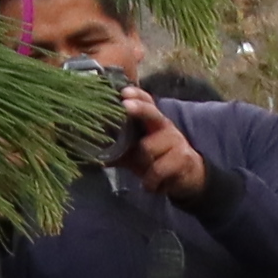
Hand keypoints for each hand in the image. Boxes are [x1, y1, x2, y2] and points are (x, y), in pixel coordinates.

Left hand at [119, 84, 207, 201]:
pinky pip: (157, 170)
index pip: (147, 102)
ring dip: (141, 164)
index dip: (136, 96)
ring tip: (145, 173)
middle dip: (138, 109)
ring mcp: (176, 142)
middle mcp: (165, 127)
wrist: (187, 178)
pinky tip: (151, 185)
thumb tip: (89, 152)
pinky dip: (150, 181)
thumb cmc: (157, 161)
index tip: (123, 92)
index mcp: (153, 122)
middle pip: (152, 114)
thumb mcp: (136, 154)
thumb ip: (118, 149)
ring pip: (148, 148)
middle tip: (125, 105)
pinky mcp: (183, 159)